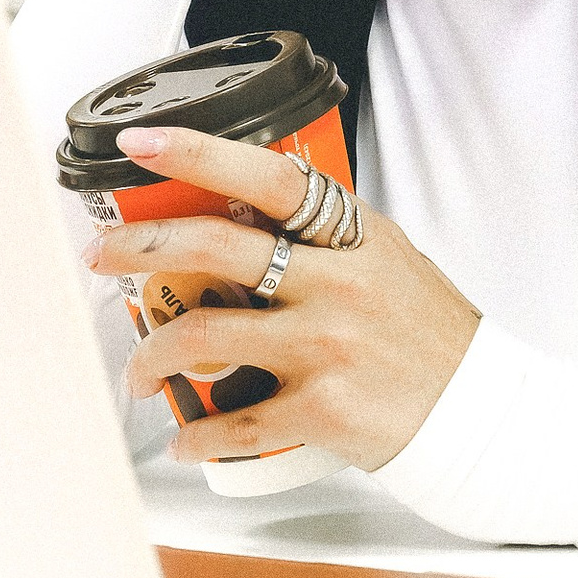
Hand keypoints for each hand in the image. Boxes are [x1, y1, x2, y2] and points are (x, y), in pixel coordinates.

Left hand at [81, 125, 480, 472]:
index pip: (267, 176)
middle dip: (140, 248)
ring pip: (205, 336)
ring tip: (138, 369)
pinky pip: (236, 423)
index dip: (198, 153)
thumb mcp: (386, 257)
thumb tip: (247, 209)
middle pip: (216, 248)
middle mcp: (336, 283)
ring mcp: (326, 345)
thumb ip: (325, 235)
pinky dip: (198, 435)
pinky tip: (185, 436)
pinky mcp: (321, 410)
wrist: (476, 409)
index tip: (142, 142)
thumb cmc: (427, 332)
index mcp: (351, 236)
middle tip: (100, 256)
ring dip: (151, 354)